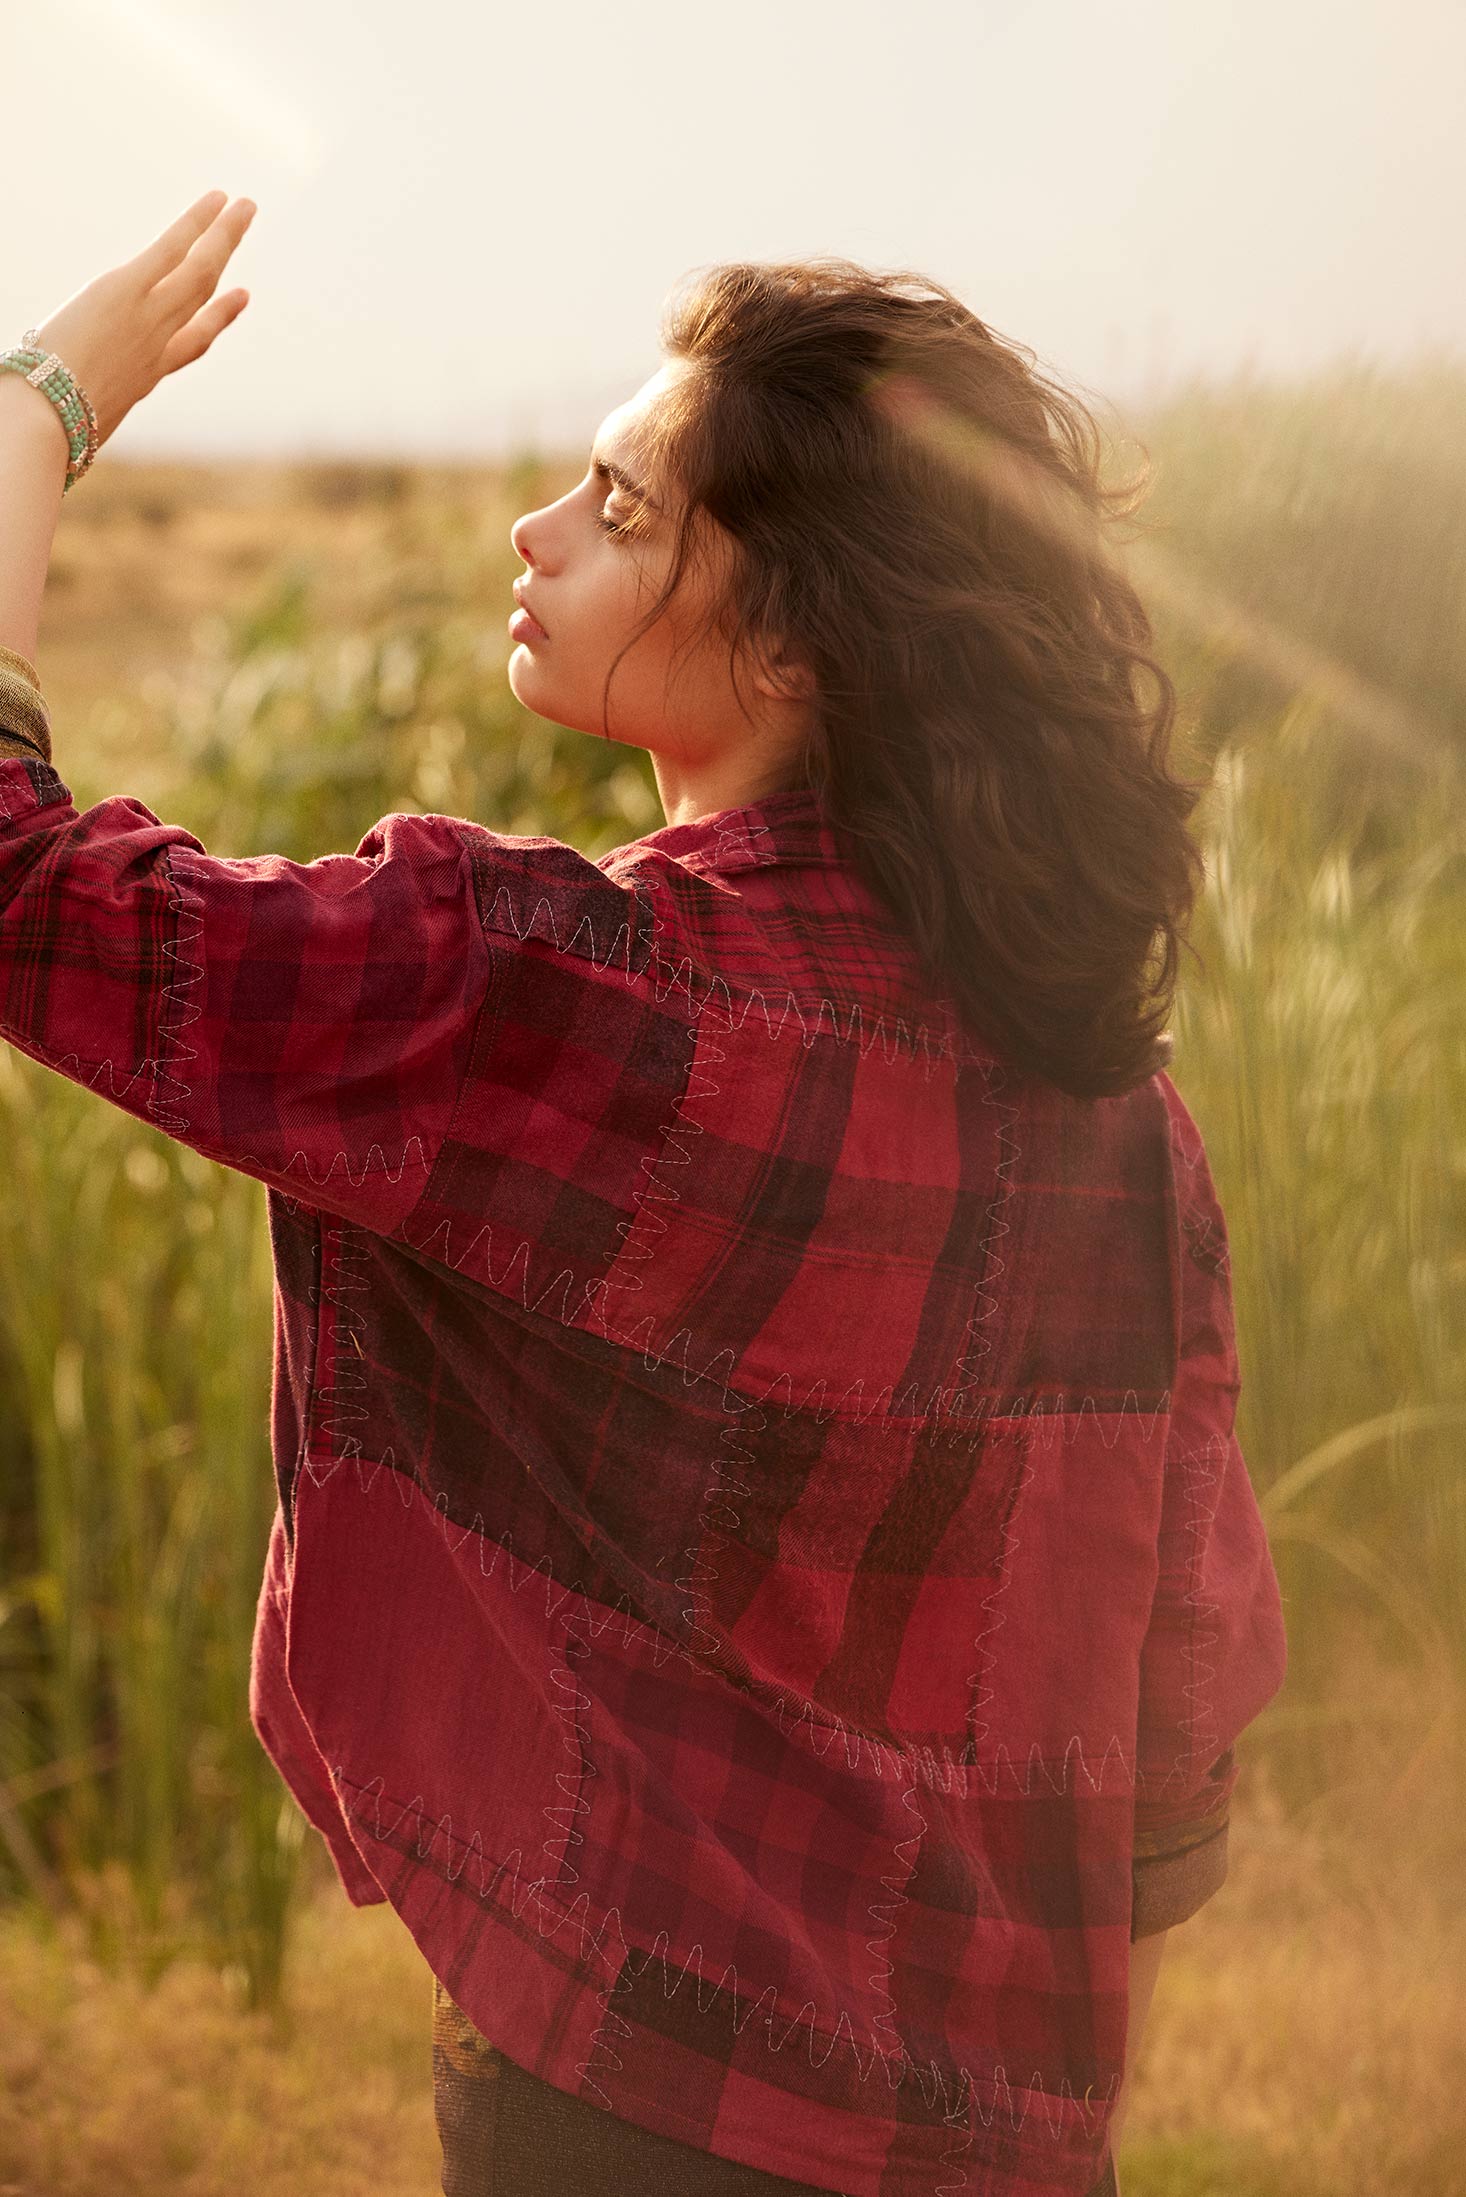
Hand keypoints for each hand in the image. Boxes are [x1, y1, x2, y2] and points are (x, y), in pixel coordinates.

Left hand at [23, 189, 255, 452]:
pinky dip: (196, 223)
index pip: (191, 343)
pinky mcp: (126, 292)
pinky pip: (171, 250)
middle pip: (202, 296)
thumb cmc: (51, 431)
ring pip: (199, 270)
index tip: (239, 296)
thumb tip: (56, 418)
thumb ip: (81, 404)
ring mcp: (148, 319)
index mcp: (146, 378)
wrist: (49, 421)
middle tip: (241, 229)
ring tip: (244, 205)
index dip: (218, 318)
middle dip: (224, 259)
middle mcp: (158, 346)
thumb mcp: (76, 420)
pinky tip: (216, 200)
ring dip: (225, 234)